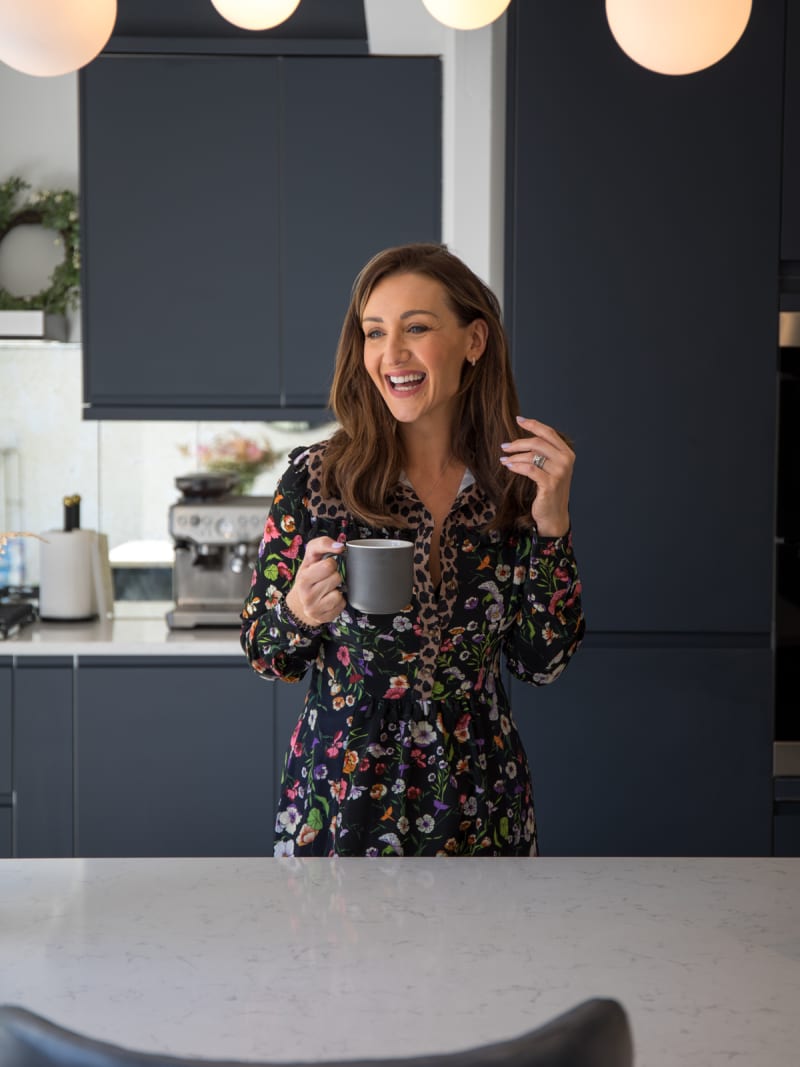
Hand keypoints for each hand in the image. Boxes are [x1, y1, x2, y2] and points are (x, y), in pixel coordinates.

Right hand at [285, 537, 345, 626]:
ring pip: (339, 593)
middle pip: (336, 578)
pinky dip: (339, 601)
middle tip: (326, 578)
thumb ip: (322, 544)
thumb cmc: (308, 576)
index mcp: (304, 577)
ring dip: (337, 589)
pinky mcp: (323, 618)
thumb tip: (339, 547)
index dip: (331, 563)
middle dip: (335, 576)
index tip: (326, 565)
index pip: (329, 565)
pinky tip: (330, 599)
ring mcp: (314, 608)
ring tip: (328, 589)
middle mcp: (306, 594)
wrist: (299, 604)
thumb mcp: (310, 557)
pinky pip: (342, 604)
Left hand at [500, 416, 574, 536]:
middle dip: (518, 443)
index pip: (549, 433)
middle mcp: (566, 461)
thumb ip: (544, 453)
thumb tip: (522, 438)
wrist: (554, 514)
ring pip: (532, 456)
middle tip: (504, 446)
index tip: (518, 419)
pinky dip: (517, 466)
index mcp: (567, 453)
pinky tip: (509, 466)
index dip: (533, 424)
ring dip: (514, 456)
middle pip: (538, 443)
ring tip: (504, 459)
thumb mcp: (550, 468)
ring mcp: (559, 473)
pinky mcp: (550, 484)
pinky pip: (529, 469)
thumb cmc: (549, 490)